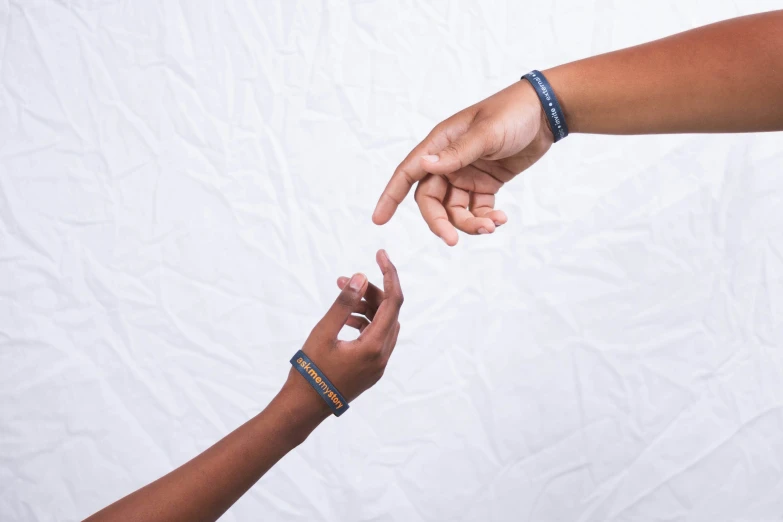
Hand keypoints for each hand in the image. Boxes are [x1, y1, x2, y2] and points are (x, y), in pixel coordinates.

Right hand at [283, 249, 403, 409]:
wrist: (303, 408)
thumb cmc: (310, 371)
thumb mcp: (324, 332)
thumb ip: (344, 303)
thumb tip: (361, 277)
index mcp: (374, 347)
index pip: (393, 302)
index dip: (389, 274)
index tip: (380, 254)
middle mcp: (382, 356)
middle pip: (389, 312)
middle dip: (371, 291)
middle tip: (345, 280)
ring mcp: (378, 365)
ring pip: (383, 325)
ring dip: (366, 307)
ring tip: (341, 297)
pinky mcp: (370, 369)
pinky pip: (376, 338)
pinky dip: (364, 323)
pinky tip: (345, 319)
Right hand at [372, 80, 554, 245]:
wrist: (546, 113)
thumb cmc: (512, 113)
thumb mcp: (485, 133)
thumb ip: (456, 153)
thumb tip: (424, 165)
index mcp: (440, 143)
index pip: (408, 173)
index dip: (390, 196)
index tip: (379, 220)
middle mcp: (448, 161)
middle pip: (431, 200)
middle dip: (440, 222)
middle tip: (453, 240)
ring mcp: (467, 174)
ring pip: (455, 210)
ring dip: (469, 223)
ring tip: (491, 227)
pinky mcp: (486, 184)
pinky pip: (477, 209)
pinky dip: (485, 218)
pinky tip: (500, 219)